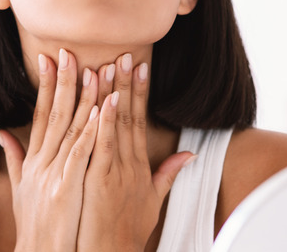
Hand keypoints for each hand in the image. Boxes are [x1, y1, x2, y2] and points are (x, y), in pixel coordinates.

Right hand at [0, 49, 99, 251]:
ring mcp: (53, 175)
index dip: (46, 85)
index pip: (41, 114)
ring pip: (71, 128)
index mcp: (35, 160)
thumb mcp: (20, 189)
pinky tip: (102, 110)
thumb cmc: (35, 226)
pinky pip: (81, 154)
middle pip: (54, 114)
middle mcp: (42, 162)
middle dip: (63, 81)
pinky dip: (91, 130)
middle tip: (70, 51)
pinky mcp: (66, 189)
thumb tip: (1, 132)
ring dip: (84, 98)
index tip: (51, 58)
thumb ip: (14, 157)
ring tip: (96, 71)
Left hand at [77, 53, 195, 251]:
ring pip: (113, 126)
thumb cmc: (128, 233)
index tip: (140, 66)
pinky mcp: (98, 181)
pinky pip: (100, 147)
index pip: (139, 121)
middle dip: (127, 83)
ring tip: (108, 65)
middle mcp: (128, 165)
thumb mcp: (153, 202)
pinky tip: (101, 103)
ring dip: (111, 94)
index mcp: (138, 167)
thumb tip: (188, 154)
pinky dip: (102, 124)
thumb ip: (167, 174)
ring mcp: (113, 172)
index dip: (139, 92)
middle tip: (125, 53)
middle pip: (128, 116)